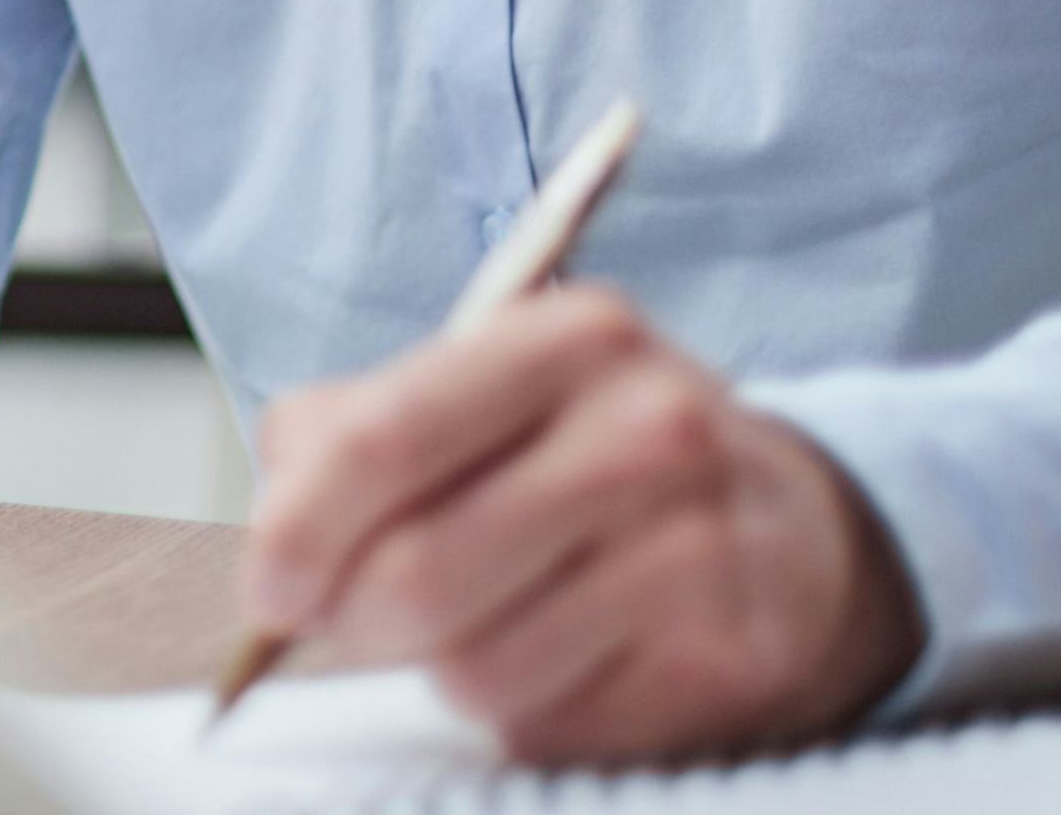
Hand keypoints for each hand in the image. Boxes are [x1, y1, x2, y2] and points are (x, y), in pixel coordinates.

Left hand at [241, 286, 921, 765]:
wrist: (792, 530)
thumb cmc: (594, 455)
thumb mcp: (485, 393)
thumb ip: (353, 432)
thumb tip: (273, 531)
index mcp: (566, 336)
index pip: (384, 438)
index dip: (299, 529)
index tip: (269, 587)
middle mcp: (646, 427)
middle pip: (419, 574)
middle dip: (357, 621)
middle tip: (355, 621)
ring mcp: (698, 546)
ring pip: (478, 667)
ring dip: (451, 667)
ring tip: (496, 615)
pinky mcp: (728, 658)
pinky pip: (553, 724)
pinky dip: (531, 709)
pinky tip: (572, 653)